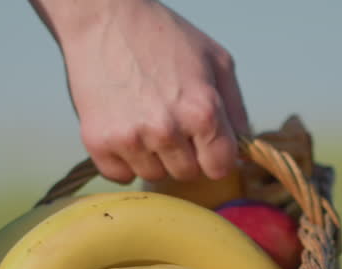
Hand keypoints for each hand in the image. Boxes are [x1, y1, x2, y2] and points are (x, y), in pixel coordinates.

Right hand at [35, 0, 249, 183]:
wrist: (103, 18)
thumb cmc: (162, 35)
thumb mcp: (217, 60)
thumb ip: (236, 111)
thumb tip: (244, 154)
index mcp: (202, 111)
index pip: (220, 167)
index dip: (215, 155)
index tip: (204, 143)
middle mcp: (166, 129)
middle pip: (187, 174)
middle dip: (184, 154)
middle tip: (169, 120)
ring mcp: (130, 138)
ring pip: (154, 176)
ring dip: (153, 156)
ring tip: (144, 118)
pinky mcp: (97, 142)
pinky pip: (120, 176)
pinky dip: (123, 159)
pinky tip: (124, 128)